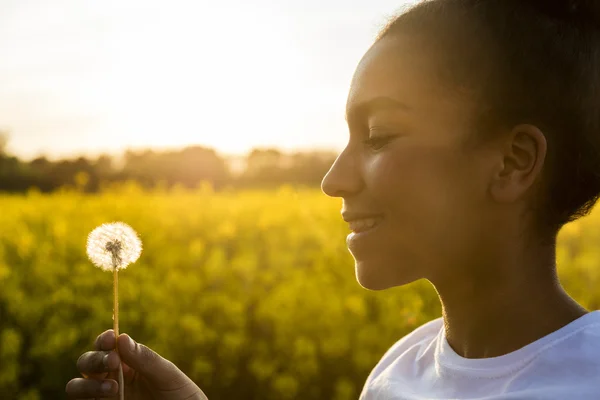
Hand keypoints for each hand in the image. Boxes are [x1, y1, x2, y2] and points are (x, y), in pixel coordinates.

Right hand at [66, 329, 207, 398]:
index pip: (107, 345)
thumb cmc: (181, 395)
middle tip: (114, 362)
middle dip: (95, 359)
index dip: (104, 339)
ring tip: (113, 388)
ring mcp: (106, 396)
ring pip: (77, 386)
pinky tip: (111, 397)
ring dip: (87, 383)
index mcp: (129, 362)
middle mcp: (112, 377)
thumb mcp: (168, 376)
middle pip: (87, 362)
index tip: (111, 338)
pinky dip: (88, 397)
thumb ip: (146, 359)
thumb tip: (122, 338)